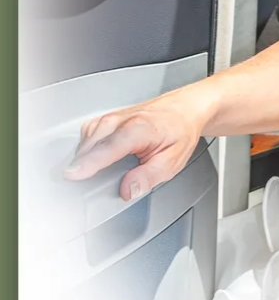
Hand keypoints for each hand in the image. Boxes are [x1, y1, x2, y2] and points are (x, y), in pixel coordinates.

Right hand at [62, 89, 209, 201]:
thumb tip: (127, 190)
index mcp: (139, 129)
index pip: (108, 148)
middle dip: (83, 165)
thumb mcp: (171, 162)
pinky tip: (98, 158)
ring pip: (86, 138)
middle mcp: (121, 120)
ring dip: (85, 157)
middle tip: (84, 186)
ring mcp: (112, 117)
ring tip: (95, 174)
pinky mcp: (106, 119)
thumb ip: (147, 178)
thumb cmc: (179, 132)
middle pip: (91, 144)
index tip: (73, 175)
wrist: (184, 110)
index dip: (89, 163)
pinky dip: (88, 148)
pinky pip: (88, 135)